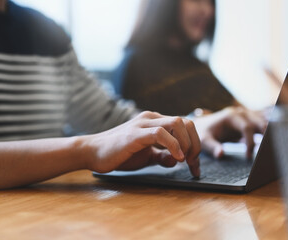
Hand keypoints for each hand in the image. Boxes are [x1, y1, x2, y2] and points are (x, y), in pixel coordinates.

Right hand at [83, 111, 200, 176]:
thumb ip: (162, 156)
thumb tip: (177, 160)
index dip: (195, 144)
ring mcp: (143, 124)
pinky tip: (176, 158)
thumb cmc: (118, 154)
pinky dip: (173, 145)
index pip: (184, 126)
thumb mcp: (146, 157)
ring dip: (187, 143)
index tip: (195, 164)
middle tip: (193, 162)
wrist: (92, 152)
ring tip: (185, 159)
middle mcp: (151, 118)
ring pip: (177, 123)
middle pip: (186, 122)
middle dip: (195, 143)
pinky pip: (160, 133)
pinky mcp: (135, 134)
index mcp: (155, 122)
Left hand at [193, 106, 266, 158]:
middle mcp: (241, 113)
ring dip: (269, 135)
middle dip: (266, 136)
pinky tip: (269, 145)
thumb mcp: (204, 140)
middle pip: (260, 123)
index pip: (247, 128)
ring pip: (264, 123)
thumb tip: (221, 154)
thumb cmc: (203, 133)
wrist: (203, 125)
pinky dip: (267, 134)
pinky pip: (263, 125)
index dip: (250, 142)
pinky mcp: (250, 120)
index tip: (248, 156)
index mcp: (231, 116)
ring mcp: (247, 115)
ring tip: (268, 151)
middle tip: (266, 153)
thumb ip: (213, 147)